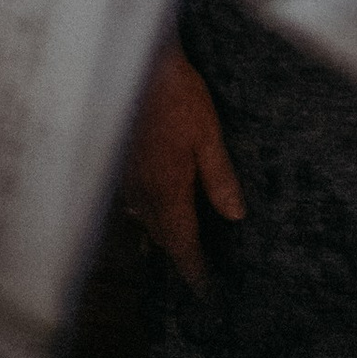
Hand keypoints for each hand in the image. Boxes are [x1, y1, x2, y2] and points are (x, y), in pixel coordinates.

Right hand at [124, 45, 245, 287]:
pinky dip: (150, 210)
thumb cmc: (177, 96)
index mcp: (167, 192)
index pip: (182, 243)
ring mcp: (127, 180)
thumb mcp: (208, 134)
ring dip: (164, 233)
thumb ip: (220, 178)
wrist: (136, 65)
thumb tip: (236, 215)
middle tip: (199, 269)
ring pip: (147, 219)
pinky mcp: (120, 164)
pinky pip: (135, 201)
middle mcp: (143, 194)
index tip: (205, 292)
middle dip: (180, 254)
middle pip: (163, 236)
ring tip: (182, 242)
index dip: (194, 270)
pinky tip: (158, 203)